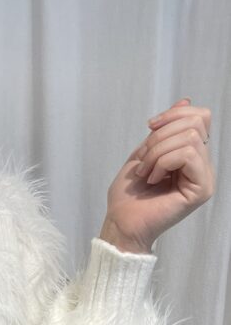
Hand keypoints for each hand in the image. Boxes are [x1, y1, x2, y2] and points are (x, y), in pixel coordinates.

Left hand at [98, 97, 214, 253]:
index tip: (150, 128)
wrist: (121, 223)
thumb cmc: (128, 197)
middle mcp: (202, 166)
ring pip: (190, 138)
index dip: (173, 115)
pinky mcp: (201, 189)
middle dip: (160, 137)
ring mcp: (204, 178)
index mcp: (191, 155)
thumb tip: (185, 100)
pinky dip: (163, 162)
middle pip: (195, 123)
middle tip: (143, 161)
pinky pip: (187, 155)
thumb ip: (164, 130)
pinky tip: (153, 179)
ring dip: (158, 152)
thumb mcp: (144, 152)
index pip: (199, 117)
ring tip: (146, 172)